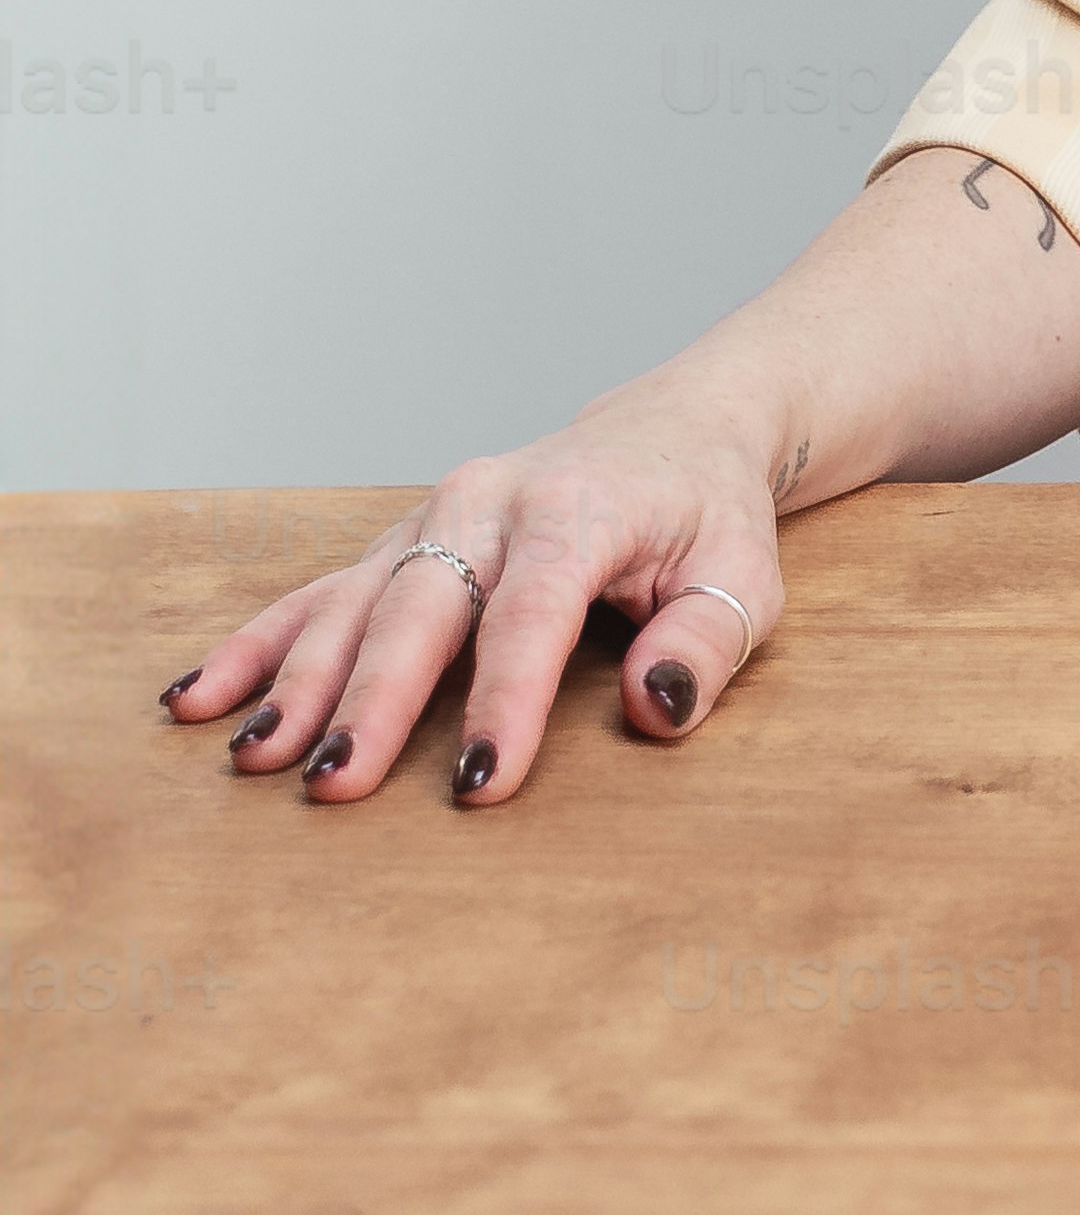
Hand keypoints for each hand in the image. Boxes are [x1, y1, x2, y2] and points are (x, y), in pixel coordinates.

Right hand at [157, 391, 790, 810]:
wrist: (677, 429)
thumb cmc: (707, 515)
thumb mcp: (744, 573)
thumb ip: (705, 640)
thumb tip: (653, 707)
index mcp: (577, 508)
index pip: (533, 611)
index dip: (505, 697)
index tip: (481, 781)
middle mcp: (490, 500)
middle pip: (423, 606)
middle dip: (376, 698)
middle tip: (336, 785)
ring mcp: (434, 515)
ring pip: (355, 600)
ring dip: (300, 678)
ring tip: (256, 757)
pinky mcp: (403, 540)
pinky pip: (321, 591)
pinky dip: (259, 643)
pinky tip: (200, 697)